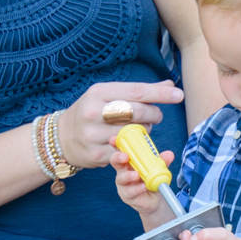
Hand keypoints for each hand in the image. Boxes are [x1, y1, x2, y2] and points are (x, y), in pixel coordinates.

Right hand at [61, 81, 184, 170]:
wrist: (61, 136)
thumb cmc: (92, 112)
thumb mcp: (109, 95)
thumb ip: (139, 92)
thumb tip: (169, 84)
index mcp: (99, 92)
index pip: (136, 91)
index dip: (159, 94)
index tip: (178, 95)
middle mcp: (94, 111)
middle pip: (137, 112)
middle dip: (153, 115)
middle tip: (155, 117)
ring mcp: (93, 134)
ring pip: (133, 134)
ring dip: (144, 133)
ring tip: (139, 129)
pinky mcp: (95, 154)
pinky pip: (125, 152)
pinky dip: (133, 149)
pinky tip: (129, 144)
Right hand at [110, 145, 172, 217]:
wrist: (154, 200)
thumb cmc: (152, 180)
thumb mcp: (158, 169)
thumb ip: (162, 162)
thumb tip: (169, 154)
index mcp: (129, 162)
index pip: (120, 150)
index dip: (116, 144)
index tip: (113, 139)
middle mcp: (123, 171)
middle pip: (115, 162)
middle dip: (118, 157)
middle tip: (125, 156)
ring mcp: (124, 184)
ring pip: (121, 178)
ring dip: (128, 176)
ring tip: (137, 175)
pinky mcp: (127, 196)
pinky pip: (130, 192)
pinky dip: (137, 189)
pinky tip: (144, 186)